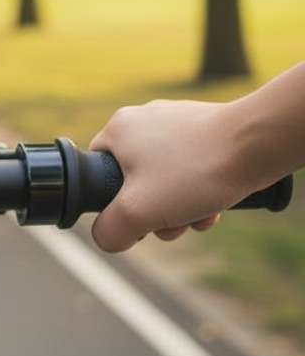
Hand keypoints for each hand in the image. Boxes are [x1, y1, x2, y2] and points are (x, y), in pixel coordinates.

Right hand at [89, 99, 241, 252]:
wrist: (258, 144)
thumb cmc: (194, 172)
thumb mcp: (137, 212)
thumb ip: (109, 231)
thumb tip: (106, 238)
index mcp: (117, 128)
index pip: (96, 171)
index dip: (113, 204)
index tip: (139, 218)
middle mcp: (144, 118)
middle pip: (136, 181)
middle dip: (156, 213)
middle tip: (173, 224)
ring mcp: (177, 121)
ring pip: (166, 178)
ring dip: (180, 208)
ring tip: (201, 216)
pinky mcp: (206, 129)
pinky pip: (192, 167)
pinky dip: (200, 191)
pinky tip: (216, 204)